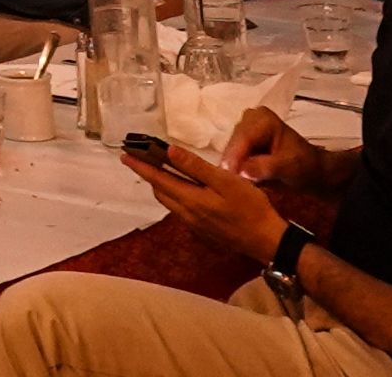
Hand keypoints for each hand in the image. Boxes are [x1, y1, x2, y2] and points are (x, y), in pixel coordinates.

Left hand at [108, 127, 289, 275]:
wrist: (266, 240)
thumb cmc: (249, 207)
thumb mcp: (225, 180)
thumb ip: (196, 167)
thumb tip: (170, 152)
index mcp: (191, 200)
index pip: (158, 179)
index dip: (141, 166)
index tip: (125, 155)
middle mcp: (188, 214)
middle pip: (161, 192)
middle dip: (148, 175)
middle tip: (140, 159)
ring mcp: (195, 225)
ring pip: (170, 202)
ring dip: (161, 186)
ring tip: (158, 170)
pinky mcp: (204, 231)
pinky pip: (181, 211)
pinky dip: (175, 196)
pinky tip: (184, 190)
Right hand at [222, 106, 336, 202]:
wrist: (311, 170)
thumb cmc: (304, 166)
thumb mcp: (288, 167)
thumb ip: (265, 167)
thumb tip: (242, 171)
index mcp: (263, 119)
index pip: (243, 138)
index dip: (235, 157)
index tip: (228, 176)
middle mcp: (250, 119)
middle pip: (233, 143)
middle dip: (231, 163)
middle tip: (229, 185)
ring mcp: (245, 130)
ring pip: (230, 151)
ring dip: (231, 167)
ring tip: (232, 185)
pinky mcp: (243, 143)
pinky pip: (232, 156)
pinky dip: (234, 168)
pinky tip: (236, 180)